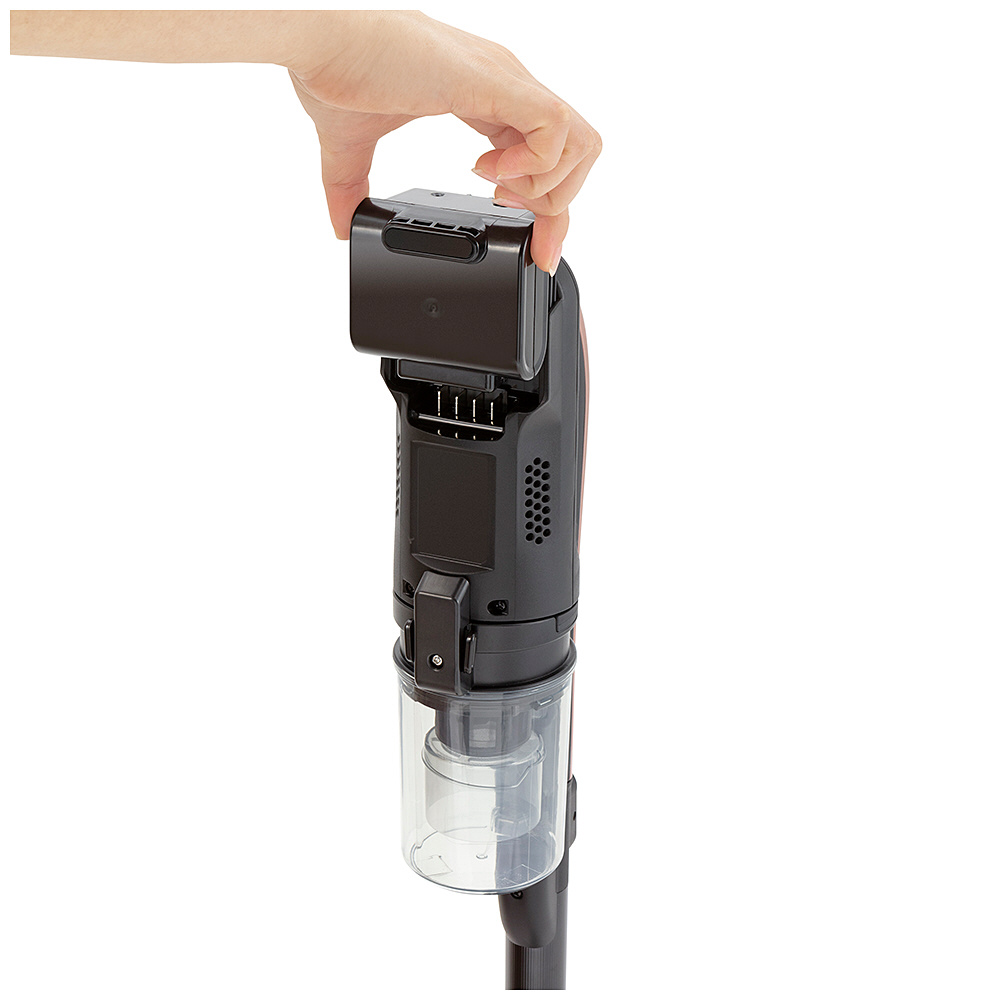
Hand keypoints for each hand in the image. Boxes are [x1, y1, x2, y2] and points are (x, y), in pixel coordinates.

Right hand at [288, 11, 600, 272]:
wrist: (315, 37)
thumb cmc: (335, 66)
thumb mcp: (350, 147)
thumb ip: (353, 189)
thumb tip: (342, 227)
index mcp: (485, 95)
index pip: (550, 153)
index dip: (550, 209)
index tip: (535, 247)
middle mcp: (507, 85)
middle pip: (580, 152)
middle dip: (555, 202)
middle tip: (506, 210)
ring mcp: (506, 81)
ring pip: (580, 144)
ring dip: (544, 184)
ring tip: (496, 189)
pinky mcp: (495, 82)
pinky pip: (554, 130)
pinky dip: (532, 165)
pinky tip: (489, 171)